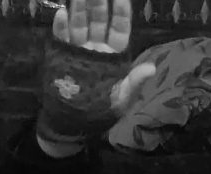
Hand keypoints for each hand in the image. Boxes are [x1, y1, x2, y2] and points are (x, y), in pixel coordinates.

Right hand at [37, 0, 153, 156]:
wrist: (73, 125)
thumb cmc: (100, 112)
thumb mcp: (121, 100)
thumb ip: (134, 82)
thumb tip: (150, 68)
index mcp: (114, 55)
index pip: (119, 28)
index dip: (120, 12)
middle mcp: (97, 48)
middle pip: (99, 20)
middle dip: (98, 3)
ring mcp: (78, 51)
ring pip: (80, 23)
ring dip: (79, 7)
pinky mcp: (61, 57)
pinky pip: (61, 38)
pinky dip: (60, 26)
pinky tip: (61, 12)